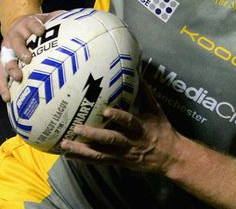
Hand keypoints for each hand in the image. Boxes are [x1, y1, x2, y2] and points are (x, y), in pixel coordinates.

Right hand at [0, 10, 64, 101]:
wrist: (18, 26)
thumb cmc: (37, 26)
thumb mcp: (47, 19)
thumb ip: (60, 20)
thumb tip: (76, 19)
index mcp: (26, 24)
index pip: (31, 23)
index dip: (35, 27)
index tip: (41, 31)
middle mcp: (14, 36)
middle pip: (16, 42)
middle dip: (21, 50)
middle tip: (28, 58)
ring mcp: (7, 50)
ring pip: (5, 59)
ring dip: (11, 69)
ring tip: (18, 78)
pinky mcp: (2, 62)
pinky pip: (0, 76)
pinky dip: (3, 87)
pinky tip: (8, 98)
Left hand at [60, 81, 182, 173]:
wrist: (170, 158)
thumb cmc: (163, 131)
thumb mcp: (157, 111)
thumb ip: (145, 93)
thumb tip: (138, 73)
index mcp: (140, 128)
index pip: (129, 122)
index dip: (118, 117)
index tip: (105, 111)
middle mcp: (130, 142)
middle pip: (110, 140)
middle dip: (93, 135)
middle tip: (77, 128)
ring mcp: (123, 154)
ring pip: (100, 154)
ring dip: (82, 150)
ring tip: (65, 144)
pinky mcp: (118, 162)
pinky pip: (98, 162)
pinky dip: (83, 159)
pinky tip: (68, 155)